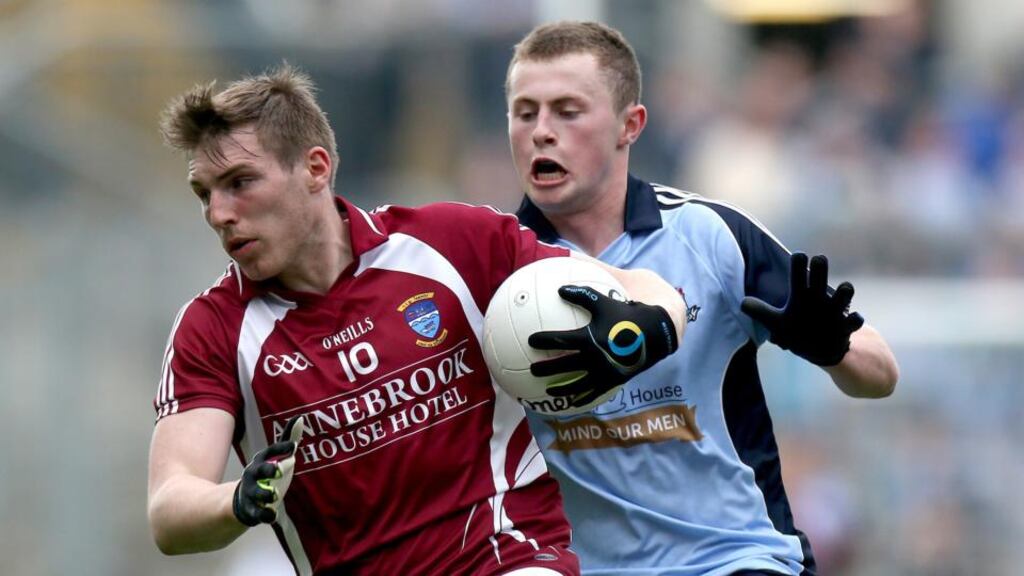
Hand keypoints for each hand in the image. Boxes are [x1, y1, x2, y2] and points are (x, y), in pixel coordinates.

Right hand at [232, 415, 306, 526]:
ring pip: (257, 493)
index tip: (293, 446)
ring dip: (265, 493)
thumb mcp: (276, 457)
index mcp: (262, 461)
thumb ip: (288, 440)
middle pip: (260, 471)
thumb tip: (301, 418)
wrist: (241, 501)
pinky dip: (264, 514)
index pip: (271, 452)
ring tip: (275, 494)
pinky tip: (272, 515)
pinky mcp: (251, 510)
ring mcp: (251, 492)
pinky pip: (257, 513)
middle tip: (279, 469)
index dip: (281, 449)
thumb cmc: (266, 474)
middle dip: (269, 469)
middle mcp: (253, 475)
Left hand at [529, 285, 678, 408]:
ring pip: (578, 384)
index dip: (543, 340)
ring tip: (549, 391)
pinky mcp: (614, 381)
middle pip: (564, 365)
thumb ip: (581, 295)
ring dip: (561, 389)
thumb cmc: (626, 314)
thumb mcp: (604, 301)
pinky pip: (595, 392)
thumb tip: (559, 289)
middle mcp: (595, 357)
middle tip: (532, 369)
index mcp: (590, 338)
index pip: (560, 340)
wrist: (655, 333)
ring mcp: (604, 372)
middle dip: (545, 368)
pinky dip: (583, 397)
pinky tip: (574, 402)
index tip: (531, 340)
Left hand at [741, 253, 863, 365]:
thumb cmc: (798, 330)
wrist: (821, 349)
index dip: (799, 263)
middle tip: (818, 260)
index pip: (798, 272)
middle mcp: (819, 298)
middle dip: (820, 267)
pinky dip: (856, 319)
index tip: (798, 256)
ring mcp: (835, 311)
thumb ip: (761, 312)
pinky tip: (852, 321)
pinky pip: (857, 320)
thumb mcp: (777, 323)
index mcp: (801, 294)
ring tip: (843, 288)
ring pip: (846, 292)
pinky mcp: (847, 328)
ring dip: (845, 290)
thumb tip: (742, 303)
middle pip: (821, 274)